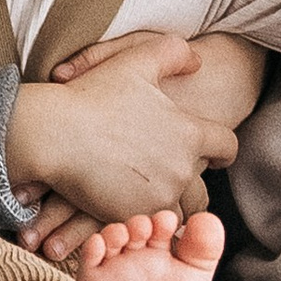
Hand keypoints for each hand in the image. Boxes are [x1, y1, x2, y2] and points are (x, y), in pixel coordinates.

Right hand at [4, 32, 241, 248]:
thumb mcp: (136, 61)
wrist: (54, 134)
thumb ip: (175, 53)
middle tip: (174, 180)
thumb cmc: (93, 95)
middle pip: (204, 190)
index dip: (222, 150)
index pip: (227, 147)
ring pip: (177, 213)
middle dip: (193, 186)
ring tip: (150, 198)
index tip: (215, 155)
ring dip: (168, 206)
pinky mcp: (131, 218)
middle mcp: (180, 170)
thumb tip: (198, 62)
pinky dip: (141, 219)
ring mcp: (156, 198)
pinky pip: (147, 226)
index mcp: (189, 134)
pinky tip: (127, 206)